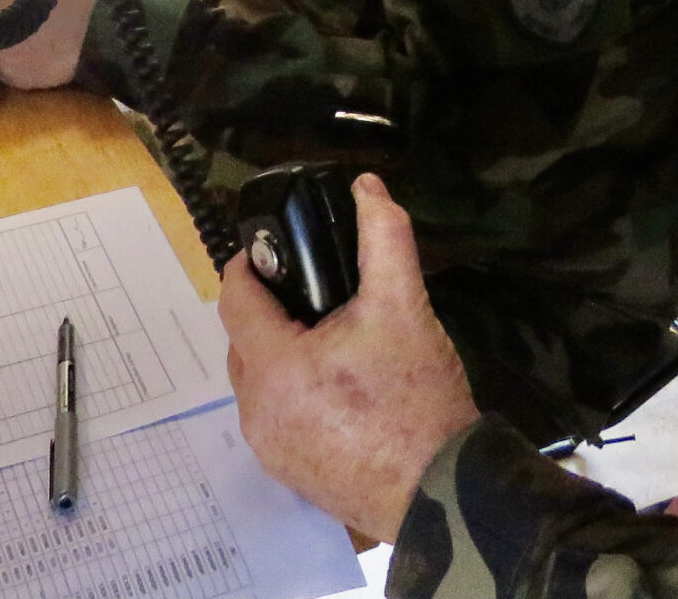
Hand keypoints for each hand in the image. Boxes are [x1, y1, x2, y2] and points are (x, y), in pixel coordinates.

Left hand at [218, 173, 480, 541]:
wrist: (442, 489)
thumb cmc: (416, 399)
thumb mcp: (404, 306)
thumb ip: (384, 238)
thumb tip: (368, 188)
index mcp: (274, 367)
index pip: (235, 300)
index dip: (250, 266)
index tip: (273, 249)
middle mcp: (258, 413)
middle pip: (244, 343)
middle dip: (269, 313)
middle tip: (314, 295)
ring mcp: (272, 451)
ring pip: (260, 382)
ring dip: (281, 355)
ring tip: (330, 339)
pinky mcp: (291, 476)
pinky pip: (277, 418)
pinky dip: (294, 395)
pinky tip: (337, 389)